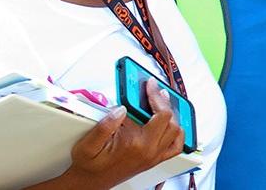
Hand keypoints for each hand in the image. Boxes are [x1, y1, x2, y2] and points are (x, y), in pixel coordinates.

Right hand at [56, 80, 184, 187]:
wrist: (90, 183)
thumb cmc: (89, 166)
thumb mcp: (88, 144)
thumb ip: (105, 125)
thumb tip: (121, 109)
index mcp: (136, 144)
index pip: (159, 114)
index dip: (156, 95)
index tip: (150, 84)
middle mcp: (149, 150)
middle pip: (171, 120)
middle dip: (164, 101)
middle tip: (154, 90)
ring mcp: (154, 156)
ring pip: (176, 132)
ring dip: (172, 115)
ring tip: (160, 102)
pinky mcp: (154, 159)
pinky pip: (175, 146)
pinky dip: (177, 133)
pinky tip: (170, 123)